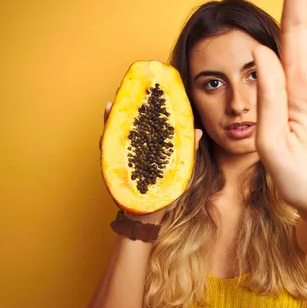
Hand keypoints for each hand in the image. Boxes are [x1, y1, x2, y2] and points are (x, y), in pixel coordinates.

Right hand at [99, 100, 202, 222]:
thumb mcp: (180, 173)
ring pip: (120, 131)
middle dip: (134, 105)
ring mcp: (125, 157)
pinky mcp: (116, 166)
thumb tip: (199, 132)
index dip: (154, 107)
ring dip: (118, 115)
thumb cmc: (165, 197)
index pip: (153, 124)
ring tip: (119, 99)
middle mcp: (137, 150)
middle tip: (136, 86)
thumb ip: (188, 152)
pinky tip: (108, 120)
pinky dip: (107, 133)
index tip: (157, 89)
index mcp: (154, 149)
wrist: (148, 220)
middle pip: (135, 123)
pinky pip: (109, 147)